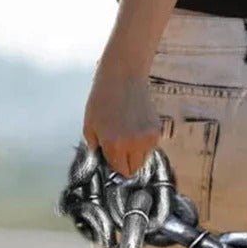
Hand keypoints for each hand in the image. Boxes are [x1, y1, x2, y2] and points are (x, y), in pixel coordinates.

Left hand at [82, 59, 160, 176]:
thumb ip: (96, 147)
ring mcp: (148, 139)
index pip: (121, 170)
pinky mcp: (157, 131)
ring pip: (144, 158)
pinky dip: (144, 140)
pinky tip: (136, 125)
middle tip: (120, 145)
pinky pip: (151, 146)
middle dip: (127, 160)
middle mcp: (133, 145)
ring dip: (136, 151)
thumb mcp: (89, 124)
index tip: (113, 156)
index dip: (116, 164)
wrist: (123, 77)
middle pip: (135, 168)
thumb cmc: (102, 98)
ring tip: (128, 131)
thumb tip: (104, 160)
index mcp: (114, 145)